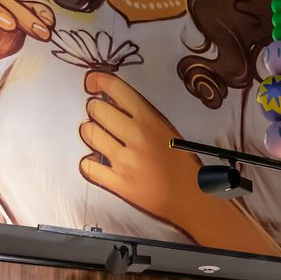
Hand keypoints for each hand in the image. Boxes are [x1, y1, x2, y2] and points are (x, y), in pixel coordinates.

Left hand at [78, 72, 280, 255]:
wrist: (192, 198)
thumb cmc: (183, 163)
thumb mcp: (168, 131)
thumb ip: (143, 117)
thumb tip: (114, 102)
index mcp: (150, 120)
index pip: (116, 90)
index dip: (98, 81)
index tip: (92, 83)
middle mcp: (135, 136)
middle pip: (97, 110)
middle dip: (95, 110)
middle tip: (100, 115)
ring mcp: (125, 160)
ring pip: (90, 134)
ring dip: (91, 133)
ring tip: (99, 137)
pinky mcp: (118, 183)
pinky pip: (89, 167)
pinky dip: (88, 162)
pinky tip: (96, 161)